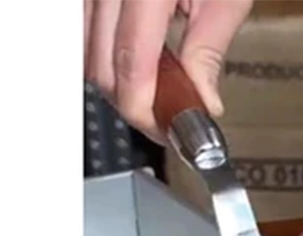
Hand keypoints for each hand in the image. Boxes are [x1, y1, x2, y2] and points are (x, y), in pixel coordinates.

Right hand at [84, 0, 252, 140]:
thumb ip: (208, 51)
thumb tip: (202, 102)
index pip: (130, 62)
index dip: (144, 109)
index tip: (166, 131)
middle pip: (100, 64)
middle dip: (132, 102)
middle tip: (168, 118)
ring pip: (86, 50)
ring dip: (119, 81)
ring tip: (158, 90)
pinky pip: (84, 27)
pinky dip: (108, 54)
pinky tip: (141, 60)